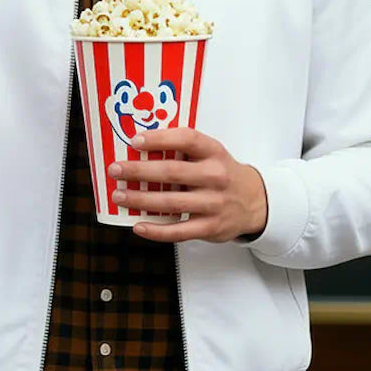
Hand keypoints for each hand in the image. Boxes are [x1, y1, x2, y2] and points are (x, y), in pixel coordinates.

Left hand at [107, 128, 267, 242]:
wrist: (254, 201)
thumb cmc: (222, 173)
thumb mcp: (211, 153)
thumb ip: (184, 148)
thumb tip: (140, 144)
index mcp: (214, 152)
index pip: (186, 139)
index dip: (159, 139)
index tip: (134, 141)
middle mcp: (215, 176)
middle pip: (172, 172)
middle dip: (139, 171)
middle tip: (115, 170)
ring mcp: (213, 203)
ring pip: (171, 202)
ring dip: (141, 200)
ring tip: (119, 196)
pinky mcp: (210, 227)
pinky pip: (179, 231)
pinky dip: (156, 230)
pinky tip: (138, 225)